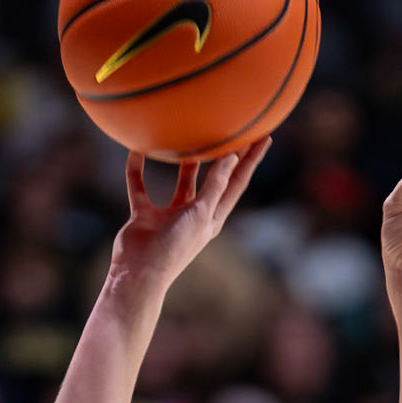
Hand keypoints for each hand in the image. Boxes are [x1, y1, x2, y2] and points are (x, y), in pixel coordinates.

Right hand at [107, 139, 269, 301]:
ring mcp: (169, 215)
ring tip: (192, 134)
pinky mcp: (145, 215)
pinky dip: (136, 169)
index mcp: (213, 217)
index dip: (251, 161)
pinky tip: (137, 150)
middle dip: (226, 156)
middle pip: (214, 179)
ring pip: (181, 181)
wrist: (139, 273)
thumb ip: (215, 185)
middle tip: (236, 129)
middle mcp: (194, 215)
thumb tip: (232, 156)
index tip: (264, 137)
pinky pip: (139, 186)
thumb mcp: (201, 214)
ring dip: (185, 161)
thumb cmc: (174, 247)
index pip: (237, 183)